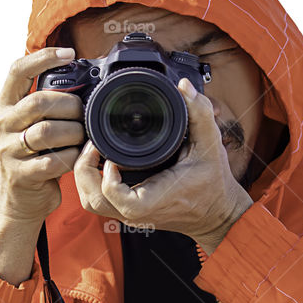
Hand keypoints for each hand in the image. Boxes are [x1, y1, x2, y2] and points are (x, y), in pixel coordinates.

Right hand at [0, 47, 84, 224]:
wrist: (21, 198)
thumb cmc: (35, 153)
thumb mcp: (32, 122)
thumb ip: (48, 101)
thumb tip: (84, 78)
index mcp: (5, 105)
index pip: (17, 71)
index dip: (43, 57)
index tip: (69, 53)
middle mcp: (3, 124)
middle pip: (39, 102)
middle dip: (69, 105)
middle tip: (82, 114)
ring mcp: (8, 150)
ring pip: (47, 131)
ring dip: (73, 133)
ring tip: (80, 137)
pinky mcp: (21, 174)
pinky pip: (54, 161)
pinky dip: (72, 158)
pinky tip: (76, 157)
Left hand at [74, 78, 252, 253]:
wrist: (218, 213)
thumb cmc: (214, 183)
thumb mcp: (211, 144)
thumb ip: (200, 113)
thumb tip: (184, 86)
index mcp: (155, 198)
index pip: (114, 195)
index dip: (105, 175)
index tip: (111, 155)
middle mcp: (138, 212)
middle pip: (92, 200)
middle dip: (84, 170)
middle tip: (94, 145)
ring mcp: (132, 216)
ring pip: (92, 204)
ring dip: (85, 178)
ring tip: (94, 152)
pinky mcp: (131, 214)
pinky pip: (101, 203)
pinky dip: (94, 184)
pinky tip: (103, 163)